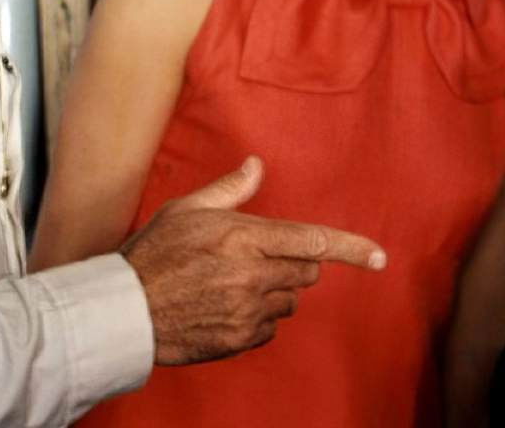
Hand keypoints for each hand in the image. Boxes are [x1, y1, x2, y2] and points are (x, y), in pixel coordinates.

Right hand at [121, 156, 386, 365]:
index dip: (350, 248)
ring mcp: (247, 311)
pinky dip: (259, 317)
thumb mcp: (188, 210)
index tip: (378, 256)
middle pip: (306, 271)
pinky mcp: (240, 339)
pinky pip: (271, 327)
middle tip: (257, 258)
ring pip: (290, 301)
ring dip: (275, 291)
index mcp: (244, 237)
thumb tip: (256, 166)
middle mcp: (252, 275)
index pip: (312, 241)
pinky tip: (226, 307)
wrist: (126, 310)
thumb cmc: (154, 253)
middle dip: (294, 262)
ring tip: (232, 284)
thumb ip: (229, 190)